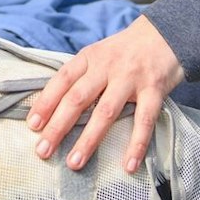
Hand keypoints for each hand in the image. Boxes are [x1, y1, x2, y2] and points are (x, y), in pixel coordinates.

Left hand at [26, 18, 185, 173]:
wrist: (166, 33)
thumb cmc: (125, 51)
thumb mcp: (98, 54)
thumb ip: (80, 76)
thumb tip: (52, 108)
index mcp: (89, 57)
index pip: (62, 80)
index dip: (46, 102)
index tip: (33, 125)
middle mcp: (107, 67)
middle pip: (78, 98)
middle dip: (58, 126)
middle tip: (43, 150)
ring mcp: (131, 78)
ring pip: (106, 112)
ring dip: (89, 139)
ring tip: (74, 162)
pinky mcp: (154, 90)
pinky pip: (144, 120)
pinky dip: (136, 144)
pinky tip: (128, 165)